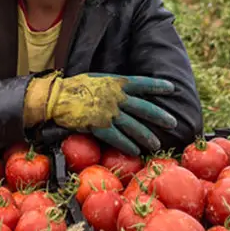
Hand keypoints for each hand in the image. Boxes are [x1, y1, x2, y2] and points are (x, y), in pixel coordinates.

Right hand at [24, 72, 177, 155]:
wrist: (57, 97)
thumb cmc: (75, 87)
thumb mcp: (97, 80)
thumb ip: (113, 85)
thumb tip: (125, 91)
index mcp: (116, 83)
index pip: (142, 84)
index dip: (157, 85)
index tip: (171, 88)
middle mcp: (116, 97)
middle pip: (144, 107)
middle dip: (160, 116)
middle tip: (173, 123)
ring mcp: (109, 112)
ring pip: (134, 126)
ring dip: (146, 136)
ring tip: (156, 143)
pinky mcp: (100, 126)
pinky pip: (118, 138)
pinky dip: (128, 145)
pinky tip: (136, 151)